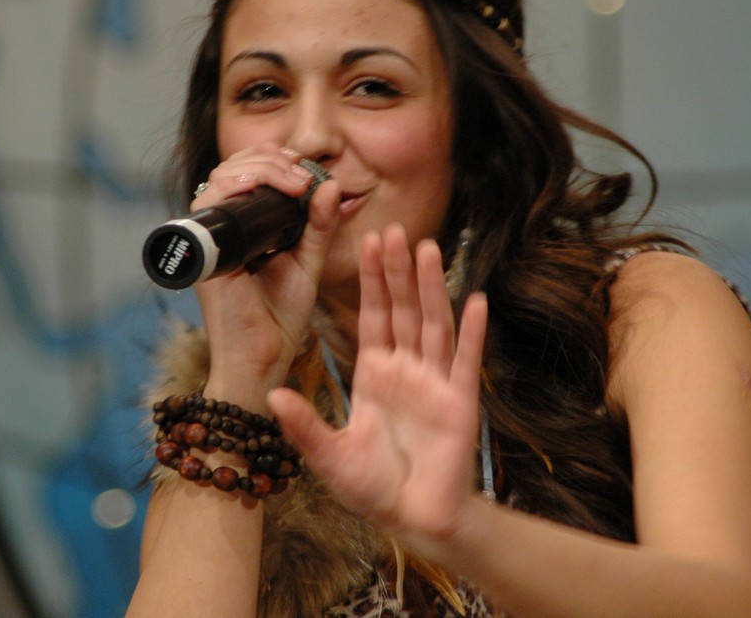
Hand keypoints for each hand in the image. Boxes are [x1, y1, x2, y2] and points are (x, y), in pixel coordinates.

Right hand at [193, 145, 341, 403]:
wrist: (263, 358)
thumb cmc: (281, 316)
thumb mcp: (307, 261)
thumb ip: (318, 225)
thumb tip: (331, 184)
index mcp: (241, 229)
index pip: (245, 174)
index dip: (270, 159)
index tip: (303, 165)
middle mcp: (220, 231)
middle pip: (230, 169)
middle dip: (267, 158)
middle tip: (300, 170)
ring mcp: (208, 241)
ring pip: (218, 179)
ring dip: (257, 169)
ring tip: (293, 179)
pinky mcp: (204, 252)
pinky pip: (208, 204)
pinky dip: (234, 187)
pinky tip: (263, 190)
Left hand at [269, 224, 487, 555]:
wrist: (414, 519)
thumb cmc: (373, 488)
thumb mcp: (329, 455)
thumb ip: (305, 425)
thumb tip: (273, 396)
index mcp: (375, 374)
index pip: (372, 316)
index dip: (370, 281)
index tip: (366, 243)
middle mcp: (407, 370)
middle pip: (403, 309)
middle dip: (397, 271)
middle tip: (393, 230)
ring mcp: (436, 383)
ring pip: (434, 324)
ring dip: (432, 287)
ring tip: (428, 249)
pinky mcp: (460, 402)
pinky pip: (466, 362)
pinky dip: (472, 332)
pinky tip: (476, 301)